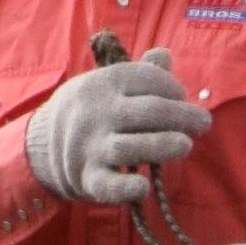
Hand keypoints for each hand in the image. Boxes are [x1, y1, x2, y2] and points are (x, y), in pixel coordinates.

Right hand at [27, 50, 207, 202]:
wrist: (42, 142)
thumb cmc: (93, 110)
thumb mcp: (108, 84)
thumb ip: (140, 72)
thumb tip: (165, 55)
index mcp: (103, 84)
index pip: (146, 80)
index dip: (172, 88)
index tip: (182, 97)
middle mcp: (96, 113)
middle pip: (147, 112)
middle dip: (181, 116)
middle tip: (203, 124)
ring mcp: (89, 147)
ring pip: (130, 147)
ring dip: (163, 146)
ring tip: (185, 146)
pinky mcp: (87, 178)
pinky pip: (108, 186)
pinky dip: (127, 189)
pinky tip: (145, 187)